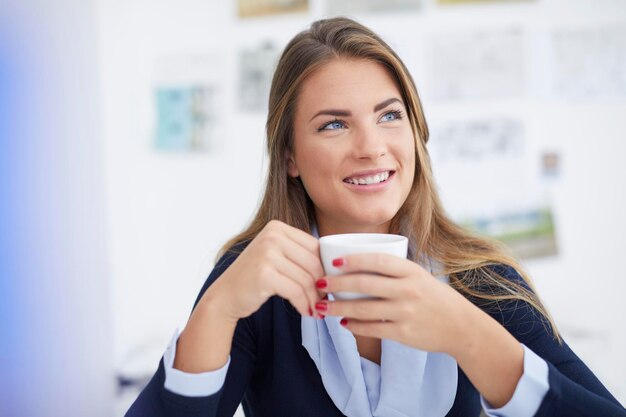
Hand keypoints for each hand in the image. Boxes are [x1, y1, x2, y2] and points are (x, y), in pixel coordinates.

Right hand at [203, 220, 325, 321]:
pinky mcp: (265, 274)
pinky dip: (304, 304)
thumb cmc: (255, 278)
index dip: (325, 267)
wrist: (225, 296)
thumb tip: (335, 265)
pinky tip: (305, 312)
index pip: (315, 246)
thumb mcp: (276, 256)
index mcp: (277, 227)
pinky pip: (296, 291)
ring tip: (316, 310)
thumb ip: (299, 253)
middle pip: (313, 263)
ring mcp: (267, 254)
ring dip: (314, 299)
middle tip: (324, 301)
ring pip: (306, 279)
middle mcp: (272, 236)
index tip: (327, 284)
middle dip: (322, 285)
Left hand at [314, 253, 474, 354]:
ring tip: (322, 308)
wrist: (460, 326)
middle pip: (366, 284)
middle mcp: (408, 290)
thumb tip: (351, 263)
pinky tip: (344, 324)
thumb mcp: (417, 275)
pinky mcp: (404, 333)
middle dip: (338, 284)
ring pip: (364, 309)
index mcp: (411, 271)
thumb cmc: (431, 296)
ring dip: (339, 309)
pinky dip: (355, 326)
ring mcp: (406, 313)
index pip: (378, 261)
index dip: (354, 260)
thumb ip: (391, 269)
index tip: (333, 261)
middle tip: (319, 284)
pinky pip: (373, 329)